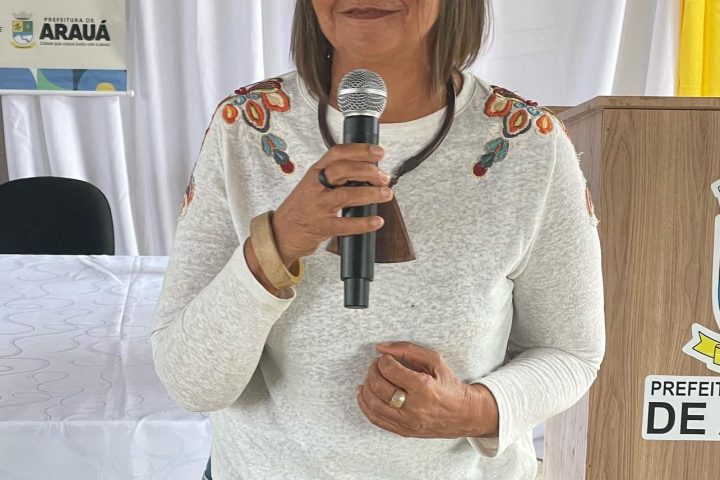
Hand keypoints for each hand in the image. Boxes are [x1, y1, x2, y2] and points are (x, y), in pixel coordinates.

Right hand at [271, 144, 393, 266]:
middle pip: (342, 170)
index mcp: (315, 172)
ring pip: (346, 195)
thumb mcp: (313, 184)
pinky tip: (376, 221)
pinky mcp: (321, 227)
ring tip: (386, 194)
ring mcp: (317, 206)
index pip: (337, 153)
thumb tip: (367, 169)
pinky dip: (363, 223)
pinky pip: (345, 225)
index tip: (378, 152)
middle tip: (384, 177)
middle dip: (367, 170)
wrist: (281, 233)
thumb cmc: (301, 208)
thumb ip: (335, 176)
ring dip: (370, 194)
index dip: (360, 150)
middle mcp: (315, 186)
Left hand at [356, 341, 498, 438]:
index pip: (390, 370)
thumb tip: (381, 347)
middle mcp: (414, 407)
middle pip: (379, 388)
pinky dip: (365, 405)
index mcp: (423, 387)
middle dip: (372, 372)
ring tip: (370, 378)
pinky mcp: (403, 431)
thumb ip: (407, 349)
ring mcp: (407, 422)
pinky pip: (376, 420)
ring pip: (373, 405)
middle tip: (376, 366)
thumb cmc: (449, 385)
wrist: (464, 414)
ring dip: (366, 388)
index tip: (385, 358)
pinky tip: (364, 394)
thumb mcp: (434, 360)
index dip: (383, 361)